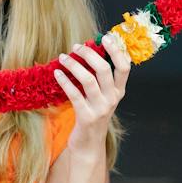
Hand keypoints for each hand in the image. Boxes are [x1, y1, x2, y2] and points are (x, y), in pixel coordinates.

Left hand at [53, 33, 130, 164]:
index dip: (116, 50)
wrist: (89, 144)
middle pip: (105, 69)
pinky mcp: (86, 117)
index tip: (105, 37)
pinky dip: (65, 81)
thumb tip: (90, 51)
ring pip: (89, 80)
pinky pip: (74, 94)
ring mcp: (101, 108)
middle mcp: (113, 98)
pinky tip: (57, 73)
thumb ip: (101, 79)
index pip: (124, 67)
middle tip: (77, 46)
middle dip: (90, 54)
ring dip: (74, 65)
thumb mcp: (103, 97)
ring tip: (63, 57)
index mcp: (119, 91)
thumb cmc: (93, 114)